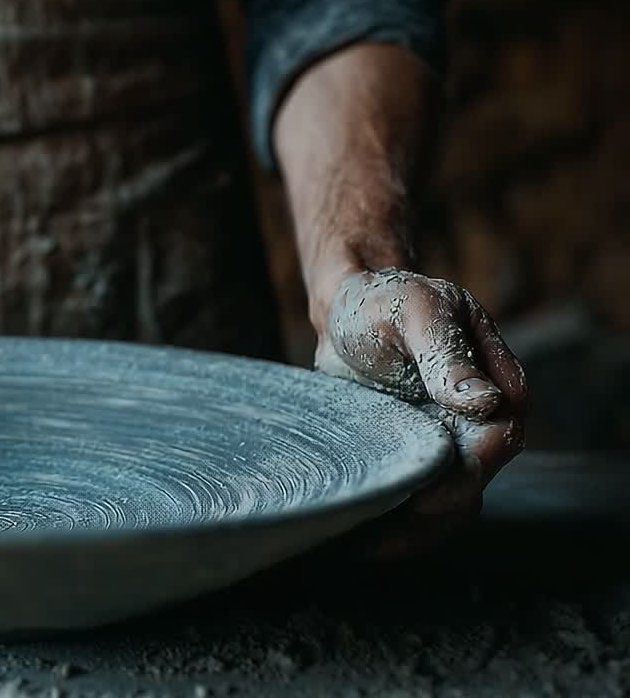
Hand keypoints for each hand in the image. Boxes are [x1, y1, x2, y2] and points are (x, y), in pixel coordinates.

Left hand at [315, 268, 527, 556]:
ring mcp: (452, 444)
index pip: (499, 439)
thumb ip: (446, 354)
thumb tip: (486, 402)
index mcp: (498, 382)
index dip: (468, 472)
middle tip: (381, 529)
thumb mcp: (413, 314)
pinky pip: (422, 508)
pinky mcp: (420, 459)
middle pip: (475, 483)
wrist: (347, 312)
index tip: (427, 495)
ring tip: (364, 543)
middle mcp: (483, 420)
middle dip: (433, 513)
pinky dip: (396, 528)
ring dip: (414, 533)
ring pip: (452, 507)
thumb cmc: (382, 302)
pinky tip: (357, 539)